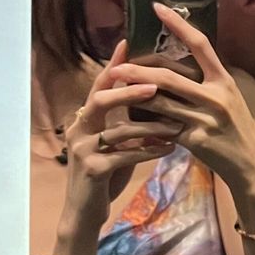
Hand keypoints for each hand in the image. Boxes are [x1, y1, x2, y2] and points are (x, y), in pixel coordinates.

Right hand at [61, 41, 178, 233]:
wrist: (84, 211)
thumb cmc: (104, 174)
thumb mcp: (112, 144)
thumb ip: (123, 122)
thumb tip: (150, 97)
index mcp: (84, 118)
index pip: (100, 85)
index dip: (114, 65)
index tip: (131, 43)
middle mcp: (78, 129)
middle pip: (100, 100)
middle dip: (129, 91)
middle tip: (157, 85)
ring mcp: (83, 150)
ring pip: (117, 130)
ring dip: (149, 126)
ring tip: (175, 124)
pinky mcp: (93, 170)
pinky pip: (125, 156)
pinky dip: (150, 151)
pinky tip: (170, 149)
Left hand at [111, 6, 254, 197]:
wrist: (250, 165)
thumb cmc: (237, 129)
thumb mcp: (229, 99)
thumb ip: (207, 81)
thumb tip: (178, 62)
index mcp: (224, 80)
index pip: (200, 44)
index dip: (178, 24)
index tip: (156, 8)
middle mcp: (216, 97)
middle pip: (170, 77)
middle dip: (139, 71)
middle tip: (117, 66)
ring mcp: (204, 120)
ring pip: (161, 103)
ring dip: (134, 94)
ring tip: (115, 87)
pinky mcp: (194, 140)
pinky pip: (163, 128)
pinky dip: (145, 122)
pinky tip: (129, 118)